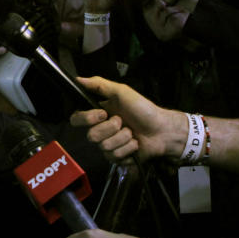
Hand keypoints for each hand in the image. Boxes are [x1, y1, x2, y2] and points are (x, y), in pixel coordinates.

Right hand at [69, 76, 186, 162]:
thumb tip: (77, 79)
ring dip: (122, 138)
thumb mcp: (122, 91)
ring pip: (104, 146)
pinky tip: (135, 143)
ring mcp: (107, 145)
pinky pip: (114, 155)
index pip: (76, 119)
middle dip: (110, 128)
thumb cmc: (143, 109)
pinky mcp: (116, 158)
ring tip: (132, 133)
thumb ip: (98, 84)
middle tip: (123, 122)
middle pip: (91, 135)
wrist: (162, 129)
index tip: (102, 114)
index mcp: (98, 114)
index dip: (86, 118)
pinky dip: (128, 148)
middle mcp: (100, 130)